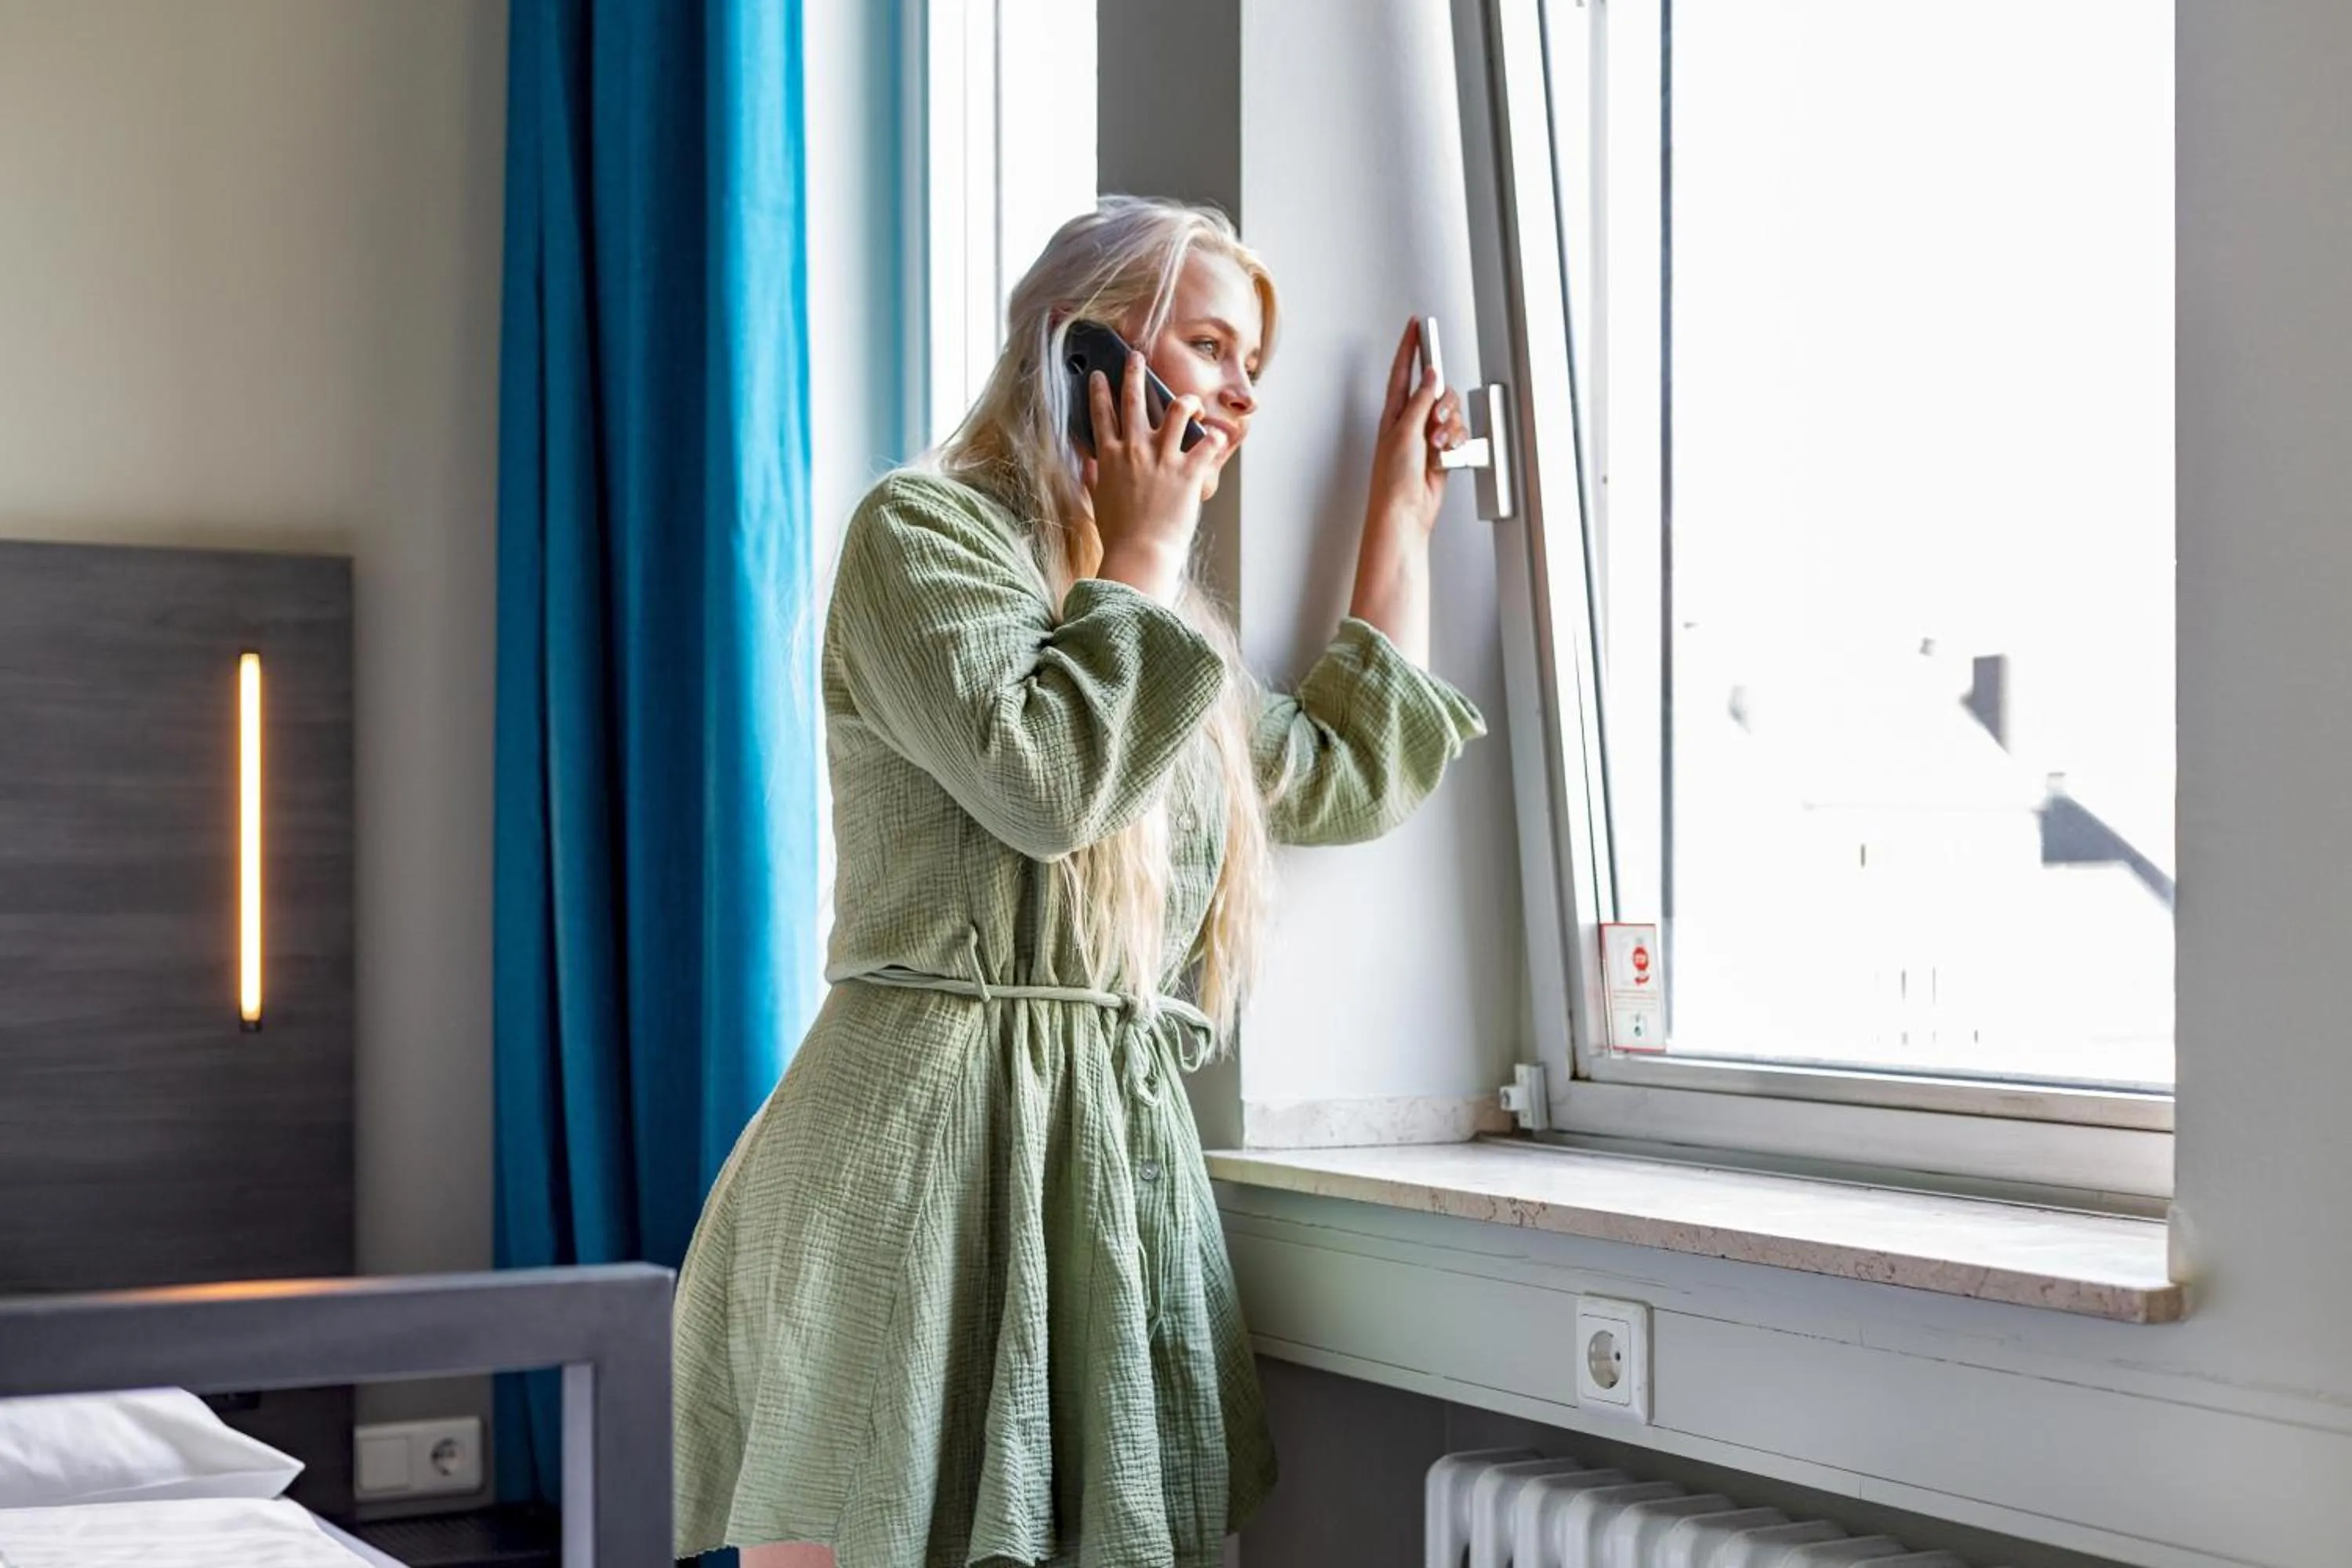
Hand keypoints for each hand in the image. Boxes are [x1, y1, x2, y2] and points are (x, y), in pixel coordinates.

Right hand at [1082, 353, 1229, 601]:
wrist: (1139, 554)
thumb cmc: (1117, 534)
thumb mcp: (1096, 502)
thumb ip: (1092, 478)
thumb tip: (1087, 465)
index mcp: (1109, 458)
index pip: (1101, 415)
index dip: (1100, 391)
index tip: (1100, 375)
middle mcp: (1135, 450)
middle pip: (1133, 400)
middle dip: (1135, 373)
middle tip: (1137, 356)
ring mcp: (1163, 458)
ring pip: (1178, 410)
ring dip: (1186, 401)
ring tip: (1190, 400)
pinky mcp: (1189, 471)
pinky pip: (1209, 443)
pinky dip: (1216, 439)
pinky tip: (1220, 437)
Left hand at [1366, 317, 1467, 541]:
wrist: (1405, 512)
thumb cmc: (1393, 479)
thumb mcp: (1405, 433)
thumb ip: (1420, 402)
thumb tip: (1431, 376)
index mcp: (1393, 412)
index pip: (1403, 370)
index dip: (1409, 347)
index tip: (1416, 324)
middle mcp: (1411, 421)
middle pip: (1437, 392)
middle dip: (1443, 404)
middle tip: (1437, 420)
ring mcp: (1427, 437)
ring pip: (1451, 414)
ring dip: (1450, 429)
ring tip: (1438, 447)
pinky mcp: (1442, 452)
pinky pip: (1458, 435)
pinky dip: (1456, 444)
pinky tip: (1445, 456)